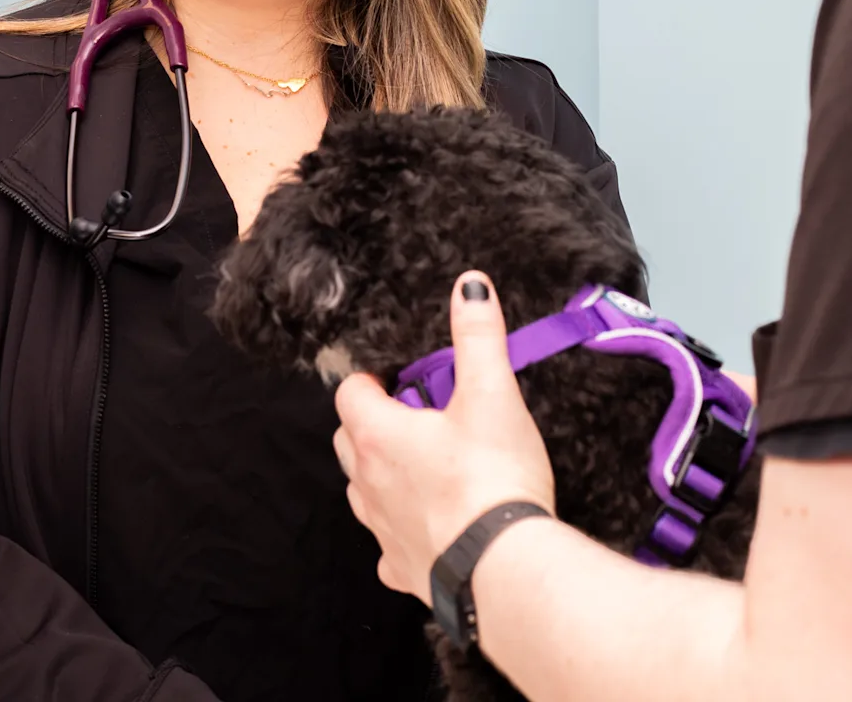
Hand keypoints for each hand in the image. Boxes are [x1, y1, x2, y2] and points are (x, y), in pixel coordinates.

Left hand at [333, 272, 556, 603]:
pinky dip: (400, 530)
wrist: (503, 568)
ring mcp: (380, 529)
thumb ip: (478, 336)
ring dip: (381, 473)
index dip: (371, 379)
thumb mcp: (491, 395)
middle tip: (418, 413)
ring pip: (362, 491)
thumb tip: (469, 284)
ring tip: (424, 464)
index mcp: (378, 435)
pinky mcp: (402, 568)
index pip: (351, 393)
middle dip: (372, 422)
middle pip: (348, 441)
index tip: (400, 377)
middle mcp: (367, 483)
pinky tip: (429, 527)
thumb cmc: (493, 478)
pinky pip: (387, 545)